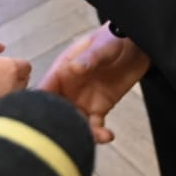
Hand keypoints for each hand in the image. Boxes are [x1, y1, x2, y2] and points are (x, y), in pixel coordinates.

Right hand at [0, 39, 31, 117]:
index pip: (26, 67)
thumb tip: (2, 47)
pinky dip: (2, 105)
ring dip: (11, 92)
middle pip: (24, 82)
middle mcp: (15, 86)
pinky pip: (6, 108)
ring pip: (17, 96)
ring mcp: (8, 102)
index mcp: (12, 68)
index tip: (7, 66)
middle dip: (17, 79)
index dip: (18, 65)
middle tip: (0, 78)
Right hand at [39, 25, 149, 143]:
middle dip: (59, 126)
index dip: (39, 106)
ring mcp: (82, 100)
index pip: (44, 90)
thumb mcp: (102, 45)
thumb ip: (90, 57)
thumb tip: (75, 68)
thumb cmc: (114, 38)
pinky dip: (99, 134)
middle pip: (55, 112)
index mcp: (62, 71)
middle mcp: (68, 89)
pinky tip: (108, 135)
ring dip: (80, 133)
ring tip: (96, 136)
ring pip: (74, 123)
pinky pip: (94, 126)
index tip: (43, 119)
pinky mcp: (99, 108)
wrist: (137, 46)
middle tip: (69, 136)